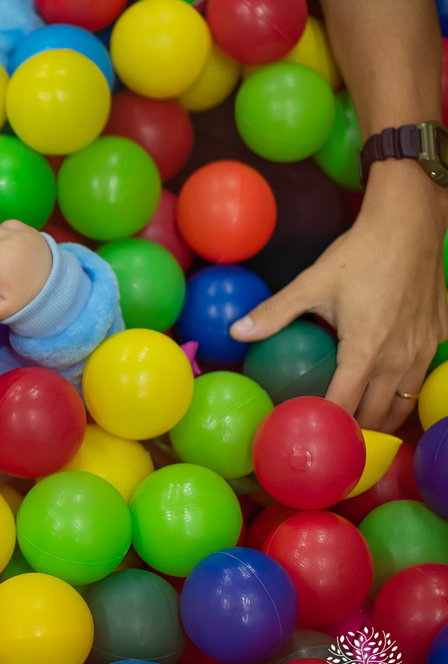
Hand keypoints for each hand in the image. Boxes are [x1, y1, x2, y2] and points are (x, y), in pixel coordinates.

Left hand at [231, 160, 447, 431]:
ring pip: (404, 402)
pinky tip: (385, 388)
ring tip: (358, 426)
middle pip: (378, 415)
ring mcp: (423, 349)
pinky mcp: (439, 336)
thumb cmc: (359, 254)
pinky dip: (404, 391)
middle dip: (356, 433)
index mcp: (366, 350)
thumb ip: (274, 313)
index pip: (346, 405)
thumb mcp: (311, 284)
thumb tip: (236, 331)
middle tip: (331, 439)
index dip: (328, 426)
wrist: (410, 225)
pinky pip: (421, 377)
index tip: (309, 436)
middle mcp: (400, 357)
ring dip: (382, 418)